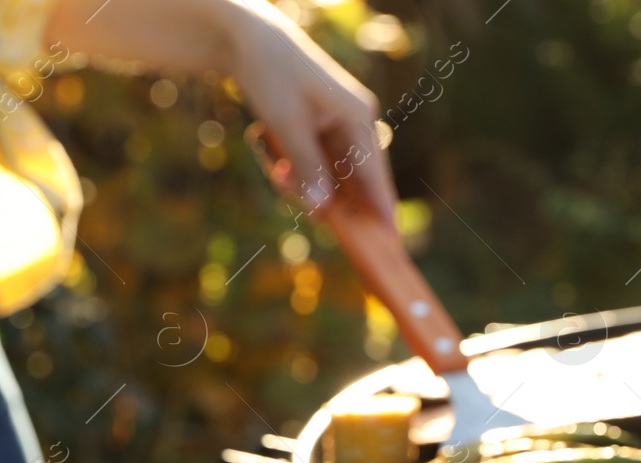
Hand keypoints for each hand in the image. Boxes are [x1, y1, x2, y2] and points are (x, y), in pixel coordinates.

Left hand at [225, 3, 396, 222]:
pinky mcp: (323, 129)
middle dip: (325, 197)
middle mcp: (358, 123)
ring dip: (304, 183)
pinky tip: (275, 159)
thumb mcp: (286, 125)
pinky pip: (318, 165)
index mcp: (359, 117)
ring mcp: (341, 126)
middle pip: (354, 181)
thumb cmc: (271, 75)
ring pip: (332, 176)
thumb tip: (322, 209)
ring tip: (275, 169)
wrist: (248, 41)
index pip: (375, 176)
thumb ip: (306, 168)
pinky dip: (298, 171)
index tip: (391, 243)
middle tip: (292, 196)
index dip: (382, 211)